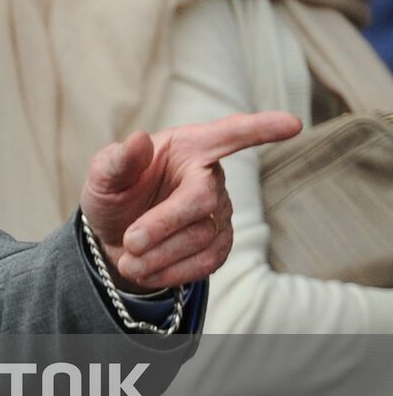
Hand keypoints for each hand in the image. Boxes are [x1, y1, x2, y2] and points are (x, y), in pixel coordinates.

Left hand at [79, 112, 300, 292]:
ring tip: (129, 262)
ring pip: (202, 237)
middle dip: (163, 224)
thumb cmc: (115, 194)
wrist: (115, 237)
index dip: (259, 129)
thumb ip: (117, 160)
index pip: (227, 134)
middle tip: (130, 241)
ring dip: (161, 254)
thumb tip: (138, 139)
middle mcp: (210, 176)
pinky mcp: (221, 243)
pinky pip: (207, 261)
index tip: (292, 123)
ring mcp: (220, 211)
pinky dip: (173, 271)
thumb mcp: (103, 176)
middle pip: (201, 200)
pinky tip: (147, 271)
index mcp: (187, 147)